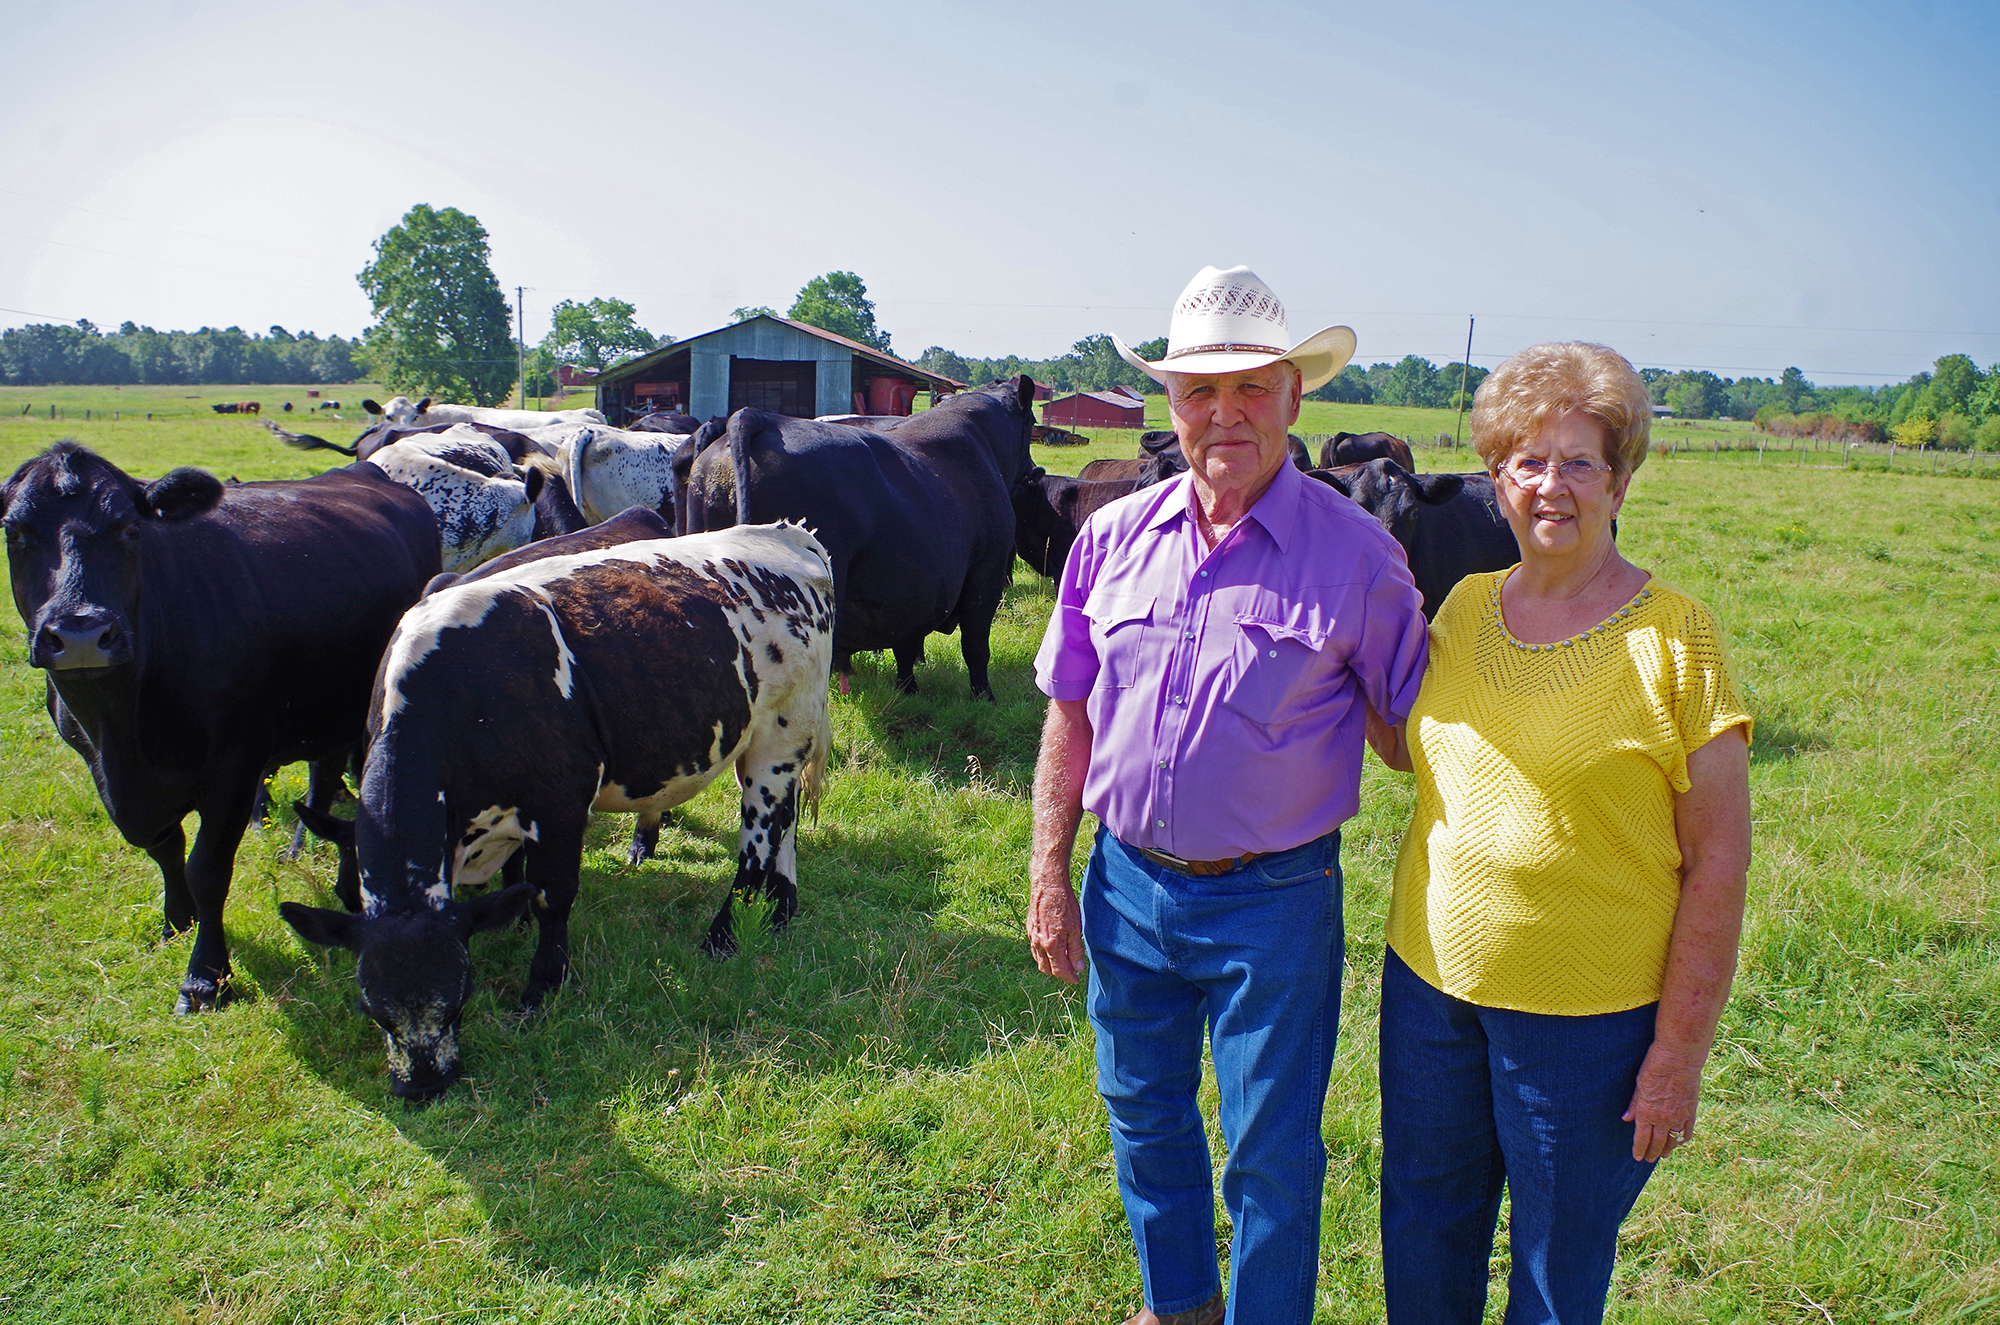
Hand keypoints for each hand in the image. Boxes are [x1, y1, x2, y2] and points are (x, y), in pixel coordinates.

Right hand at [1027, 875, 1084, 983]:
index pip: (1059, 970)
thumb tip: (1078, 967)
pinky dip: (1044, 955)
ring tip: (1063, 961)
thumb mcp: (1075, 928)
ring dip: (1050, 965)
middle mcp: (1039, 943)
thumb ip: (1076, 950)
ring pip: (1039, 960)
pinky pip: (1035, 949)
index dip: (1069, 977)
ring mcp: (1032, 936)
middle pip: (1047, 969)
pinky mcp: (1030, 929)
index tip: (1077, 979)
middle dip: (1059, 973)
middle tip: (1071, 971)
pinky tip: (1052, 948)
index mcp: (1051, 945)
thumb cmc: (1064, 904)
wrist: (1048, 884)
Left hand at [1622, 1041, 1703, 1161]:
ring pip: (1672, 1140)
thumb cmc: (1655, 1068)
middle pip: (1657, 1143)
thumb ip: (1634, 1104)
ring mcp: (1678, 1117)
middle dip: (1652, 1152)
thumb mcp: (1639, 1085)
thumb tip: (1626, 1118)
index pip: (1641, 1138)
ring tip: (1663, 1155)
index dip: (1639, 1150)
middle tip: (1649, 1159)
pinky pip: (1687, 1131)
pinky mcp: (1691, 1112)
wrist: (1679, 1059)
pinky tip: (1680, 1142)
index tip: (1637, 1157)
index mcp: (1647, 1112)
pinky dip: (1683, 1139)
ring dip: (1667, 1149)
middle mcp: (1662, 1119)